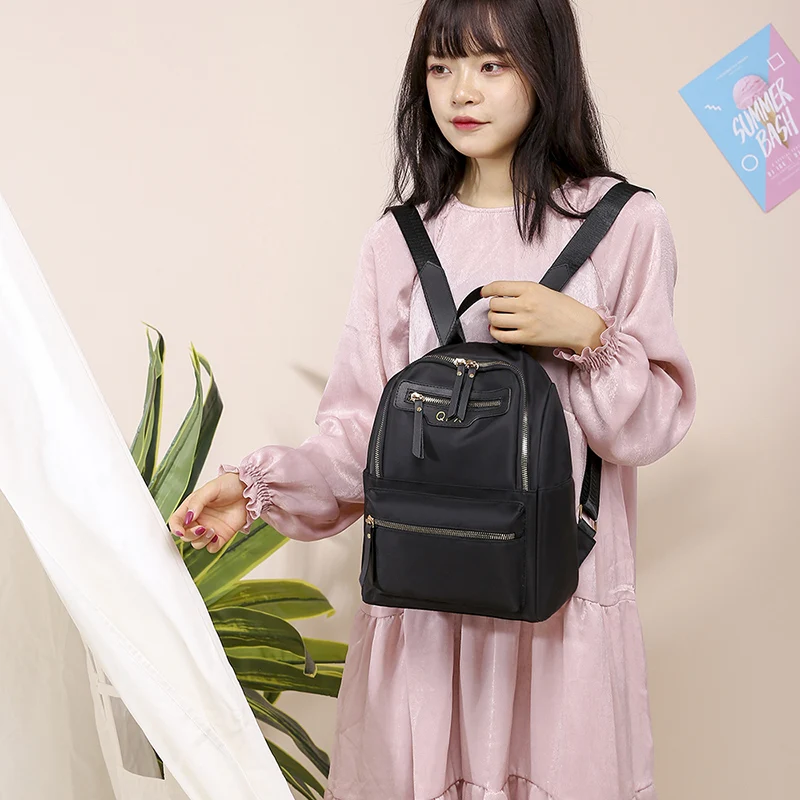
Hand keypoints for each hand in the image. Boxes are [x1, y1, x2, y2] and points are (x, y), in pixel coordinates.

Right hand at [167, 471, 250, 553]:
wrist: (250, 490)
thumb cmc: (230, 485)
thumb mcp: (211, 488)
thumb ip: (197, 502)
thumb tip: (188, 516)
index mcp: (192, 507)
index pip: (176, 521)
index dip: (175, 528)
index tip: (181, 531)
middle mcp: (199, 519)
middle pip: (185, 536)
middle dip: (190, 535)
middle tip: (202, 528)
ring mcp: (210, 528)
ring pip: (197, 543)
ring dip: (201, 540)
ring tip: (212, 530)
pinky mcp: (222, 536)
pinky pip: (212, 548)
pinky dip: (212, 545)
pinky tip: (217, 536)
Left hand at [481, 280, 606, 352]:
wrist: (579, 325)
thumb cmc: (565, 308)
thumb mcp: (543, 290)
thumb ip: (522, 291)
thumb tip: (501, 295)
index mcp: (530, 289)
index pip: (498, 286)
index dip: (487, 289)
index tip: (484, 292)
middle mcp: (526, 304)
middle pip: (494, 304)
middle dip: (492, 306)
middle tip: (498, 308)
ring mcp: (525, 321)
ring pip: (494, 319)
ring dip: (493, 319)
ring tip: (499, 319)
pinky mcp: (527, 337)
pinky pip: (501, 335)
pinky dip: (495, 332)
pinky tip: (498, 329)